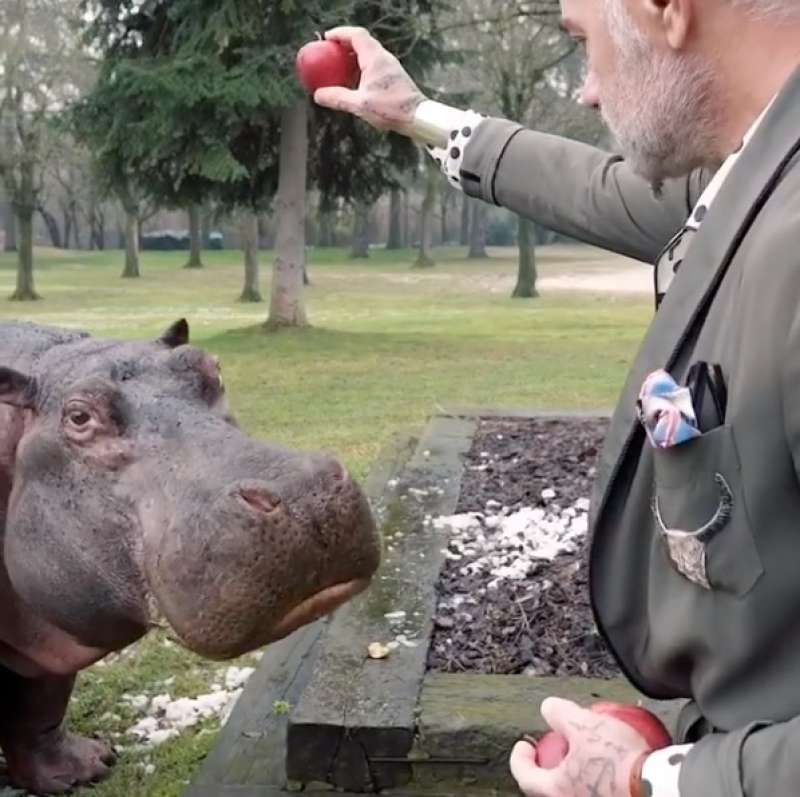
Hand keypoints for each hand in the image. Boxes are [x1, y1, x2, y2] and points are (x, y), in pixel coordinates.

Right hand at [313, 27, 426, 133]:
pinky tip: (356, 80)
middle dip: (344, 44)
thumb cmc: (391, 109)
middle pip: (362, 41)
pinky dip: (362, 66)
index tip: (326, 38)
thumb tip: (318, 95)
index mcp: (375, 58)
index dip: (340, 33)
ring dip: (353, 56)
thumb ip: (337, 98)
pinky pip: (374, 64)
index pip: (356, 35)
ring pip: (369, 52)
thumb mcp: (359, 105)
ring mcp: (390, 66)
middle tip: (330, 51)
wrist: (417, 117)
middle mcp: (384, 57)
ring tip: (340, 66)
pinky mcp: (394, 76)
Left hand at [510, 698, 649, 796]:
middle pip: (548, 790)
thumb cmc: (615, 757)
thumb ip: (559, 713)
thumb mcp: (582, 723)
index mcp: (556, 792)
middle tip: (551, 752)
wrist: (658, 786)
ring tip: (580, 758)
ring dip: (570, 777)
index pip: (525, 777)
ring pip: (571, 793)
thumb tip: (547, 708)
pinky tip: (605, 768)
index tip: (524, 746)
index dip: (519, 759)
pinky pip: (593, 794)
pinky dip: (591, 784)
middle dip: (546, 770)